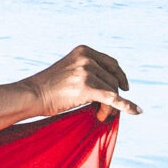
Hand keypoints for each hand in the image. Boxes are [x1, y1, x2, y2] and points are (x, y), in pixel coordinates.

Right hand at [23, 44, 138, 118]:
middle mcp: (86, 58)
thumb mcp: (69, 69)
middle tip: (105, 111)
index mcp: (83, 50)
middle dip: (113, 96)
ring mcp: (86, 71)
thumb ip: (88, 70)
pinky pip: (112, 99)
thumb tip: (113, 84)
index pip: (111, 63)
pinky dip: (126, 106)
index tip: (125, 87)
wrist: (32, 94)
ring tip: (99, 116)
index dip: (120, 76)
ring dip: (110, 106)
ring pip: (112, 91)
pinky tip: (136, 111)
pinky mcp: (86, 87)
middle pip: (113, 79)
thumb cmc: (48, 86)